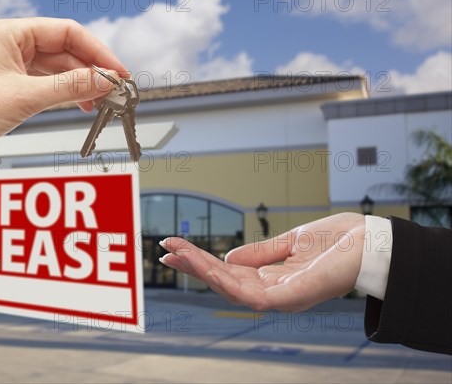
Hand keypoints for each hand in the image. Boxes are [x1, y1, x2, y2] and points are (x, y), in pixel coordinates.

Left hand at [0, 17, 127, 187]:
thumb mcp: (24, 98)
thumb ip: (69, 87)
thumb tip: (105, 80)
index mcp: (12, 34)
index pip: (68, 33)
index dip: (98, 52)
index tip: (118, 72)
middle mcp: (13, 47)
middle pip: (66, 52)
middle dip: (92, 71)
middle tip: (115, 92)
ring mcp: (13, 68)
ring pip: (59, 71)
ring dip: (82, 85)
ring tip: (101, 102)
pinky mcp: (12, 90)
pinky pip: (49, 86)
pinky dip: (67, 95)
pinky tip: (80, 105)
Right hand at [160, 213, 364, 311]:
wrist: (373, 242)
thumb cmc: (338, 241)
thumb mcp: (291, 242)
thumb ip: (261, 252)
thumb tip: (228, 259)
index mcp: (273, 278)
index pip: (229, 272)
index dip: (202, 261)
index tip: (176, 247)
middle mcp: (274, 290)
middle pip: (224, 281)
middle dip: (193, 266)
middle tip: (164, 250)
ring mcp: (282, 296)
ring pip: (231, 289)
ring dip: (202, 272)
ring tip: (176, 254)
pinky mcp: (291, 297)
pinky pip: (251, 294)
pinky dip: (226, 282)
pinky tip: (208, 268)